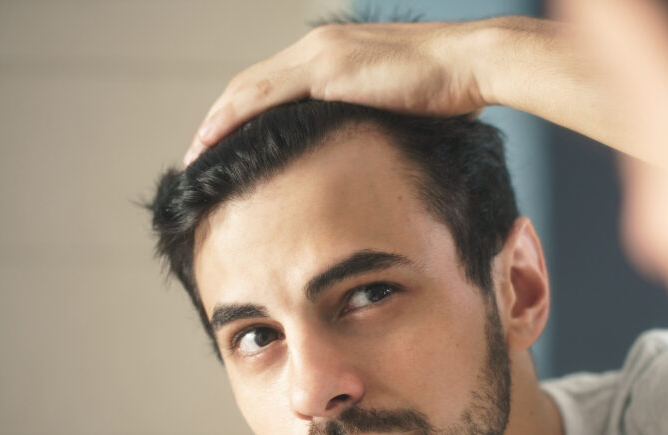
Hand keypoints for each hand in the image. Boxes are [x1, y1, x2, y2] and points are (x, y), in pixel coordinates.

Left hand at [184, 21, 488, 164]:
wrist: (471, 65)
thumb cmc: (450, 91)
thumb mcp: (401, 109)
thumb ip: (374, 121)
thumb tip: (367, 153)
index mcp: (334, 54)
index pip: (274, 85)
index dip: (244, 115)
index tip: (227, 145)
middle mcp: (318, 47)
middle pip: (252, 85)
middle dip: (220, 119)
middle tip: (198, 153)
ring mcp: (320, 55)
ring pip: (248, 89)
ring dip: (216, 122)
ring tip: (196, 154)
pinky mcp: (326, 71)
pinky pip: (264, 97)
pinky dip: (233, 119)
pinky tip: (215, 140)